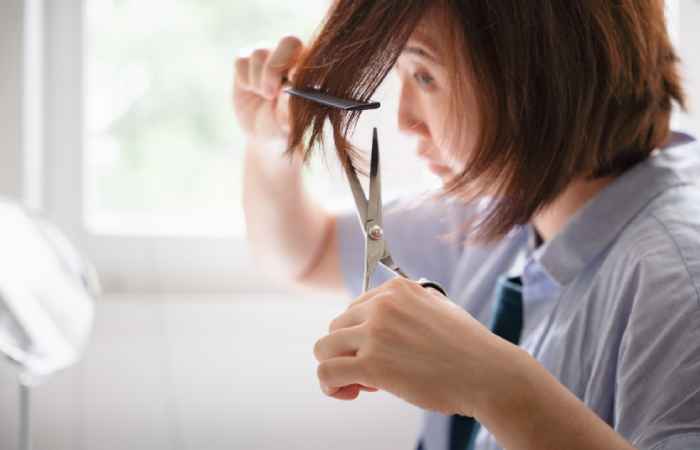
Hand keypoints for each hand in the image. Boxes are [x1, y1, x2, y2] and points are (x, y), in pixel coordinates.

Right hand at [232, 36, 302, 142]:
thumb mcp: (287, 123)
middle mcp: (291, 57)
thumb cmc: (283, 126)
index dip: (298, 65)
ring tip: (264, 96)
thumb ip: (289, 107)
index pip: (309, 55)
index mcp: (309, 68)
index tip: (290, 82)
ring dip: (259, 80)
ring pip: (260, 53)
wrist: (263, 133)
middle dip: (275, 68)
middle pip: (288, 41)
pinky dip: (244, 79)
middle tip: (270, 94)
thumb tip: (288, 90)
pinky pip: (242, 60)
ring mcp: (268, 55)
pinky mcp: (246, 59)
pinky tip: (251, 90)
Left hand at [313, 278, 519, 416]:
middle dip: (350, 351)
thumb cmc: (469, 348)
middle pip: (336, 327)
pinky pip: (327, 372)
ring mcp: (375, 333)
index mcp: (396, 289)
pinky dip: (330, 386)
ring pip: (324, 348)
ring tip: (359, 383)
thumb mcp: (438, 307)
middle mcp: (382, 305)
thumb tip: (384, 317)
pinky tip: (348, 393)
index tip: (377, 350)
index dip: (361, 334)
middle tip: (373, 371)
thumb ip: (408, 307)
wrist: (488, 374)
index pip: (354, 309)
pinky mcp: (371, 364)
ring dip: (335, 367)